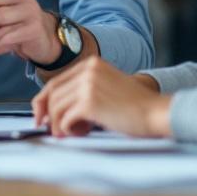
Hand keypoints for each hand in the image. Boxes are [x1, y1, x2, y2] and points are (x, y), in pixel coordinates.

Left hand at [30, 56, 171, 137]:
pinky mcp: (89, 102)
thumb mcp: (106, 87)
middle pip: (52, 93)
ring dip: (59, 124)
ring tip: (72, 132)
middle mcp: (87, 70)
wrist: (155, 112)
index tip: (41, 115)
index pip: (56, 81)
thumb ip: (82, 91)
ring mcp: (87, 84)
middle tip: (49, 129)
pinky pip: (65, 118)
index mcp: (91, 63)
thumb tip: (55, 109)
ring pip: (56, 107)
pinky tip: (81, 132)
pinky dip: (68, 129)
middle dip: (46, 113)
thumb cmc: (134, 106)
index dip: (44, 100)